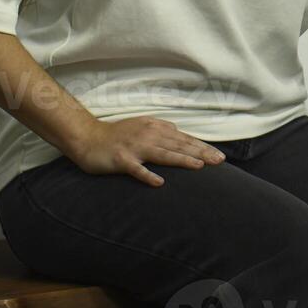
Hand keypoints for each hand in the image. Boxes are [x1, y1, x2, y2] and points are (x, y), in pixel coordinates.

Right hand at [66, 116, 224, 186]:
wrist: (87, 137)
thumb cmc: (116, 134)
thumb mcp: (141, 125)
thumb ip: (161, 128)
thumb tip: (178, 130)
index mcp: (155, 128)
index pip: (184, 139)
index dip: (203, 147)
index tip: (220, 156)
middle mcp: (148, 136)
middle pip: (179, 146)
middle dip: (201, 153)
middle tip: (219, 161)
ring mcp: (134, 148)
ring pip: (163, 154)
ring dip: (181, 160)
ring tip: (199, 166)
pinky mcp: (121, 159)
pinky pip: (136, 169)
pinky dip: (147, 175)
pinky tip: (159, 182)